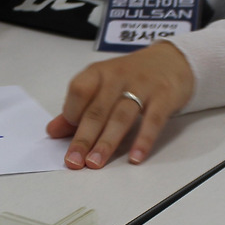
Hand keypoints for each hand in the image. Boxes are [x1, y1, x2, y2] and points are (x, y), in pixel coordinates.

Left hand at [46, 42, 194, 168]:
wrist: (171, 60)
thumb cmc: (131, 77)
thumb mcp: (102, 86)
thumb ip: (78, 108)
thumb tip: (52, 131)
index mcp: (98, 73)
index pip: (79, 91)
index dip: (71, 114)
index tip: (69, 135)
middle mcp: (118, 77)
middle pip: (97, 110)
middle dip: (83, 138)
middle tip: (74, 161)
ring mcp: (142, 86)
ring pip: (121, 117)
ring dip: (107, 142)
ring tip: (96, 163)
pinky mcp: (164, 97)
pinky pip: (153, 120)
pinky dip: (143, 140)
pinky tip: (135, 158)